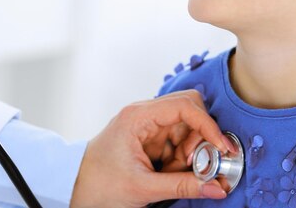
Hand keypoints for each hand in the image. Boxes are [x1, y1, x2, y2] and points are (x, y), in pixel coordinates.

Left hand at [70, 90, 234, 207]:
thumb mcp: (143, 188)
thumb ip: (182, 186)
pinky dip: (181, 159)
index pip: (184, 106)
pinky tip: (167, 174)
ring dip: (190, 152)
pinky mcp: (150, 139)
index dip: (208, 125)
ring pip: (186, 129)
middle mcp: (145, 115)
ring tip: (173, 175)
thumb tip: (217, 187)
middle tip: (197, 165)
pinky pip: (178, 142)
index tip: (222, 148)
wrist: (73, 189)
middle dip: (199, 139)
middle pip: (189, 111)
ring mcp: (148, 126)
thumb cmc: (97, 184)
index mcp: (138, 116)